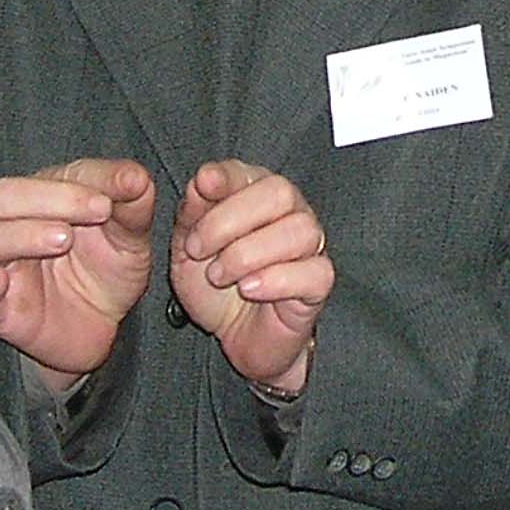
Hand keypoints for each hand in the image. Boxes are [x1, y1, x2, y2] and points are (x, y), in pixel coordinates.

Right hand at [0, 159, 156, 379]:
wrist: (105, 327)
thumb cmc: (108, 269)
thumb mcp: (131, 235)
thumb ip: (133, 202)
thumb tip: (134, 175)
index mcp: (45, 198)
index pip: (48, 176)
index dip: (78, 184)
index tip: (111, 200)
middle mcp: (13, 226)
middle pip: (3, 196)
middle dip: (48, 199)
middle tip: (96, 214)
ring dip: (16, 236)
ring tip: (63, 240)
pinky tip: (0, 282)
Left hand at [173, 160, 332, 398]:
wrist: (236, 338)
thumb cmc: (217, 287)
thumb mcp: (189, 250)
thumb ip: (193, 213)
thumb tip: (204, 179)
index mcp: (255, 196)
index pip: (250, 172)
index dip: (227, 177)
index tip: (203, 185)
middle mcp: (289, 213)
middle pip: (280, 193)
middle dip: (230, 220)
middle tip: (198, 250)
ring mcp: (310, 247)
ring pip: (299, 230)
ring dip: (247, 254)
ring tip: (220, 277)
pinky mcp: (320, 282)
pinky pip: (314, 271)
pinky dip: (275, 279)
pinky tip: (249, 290)